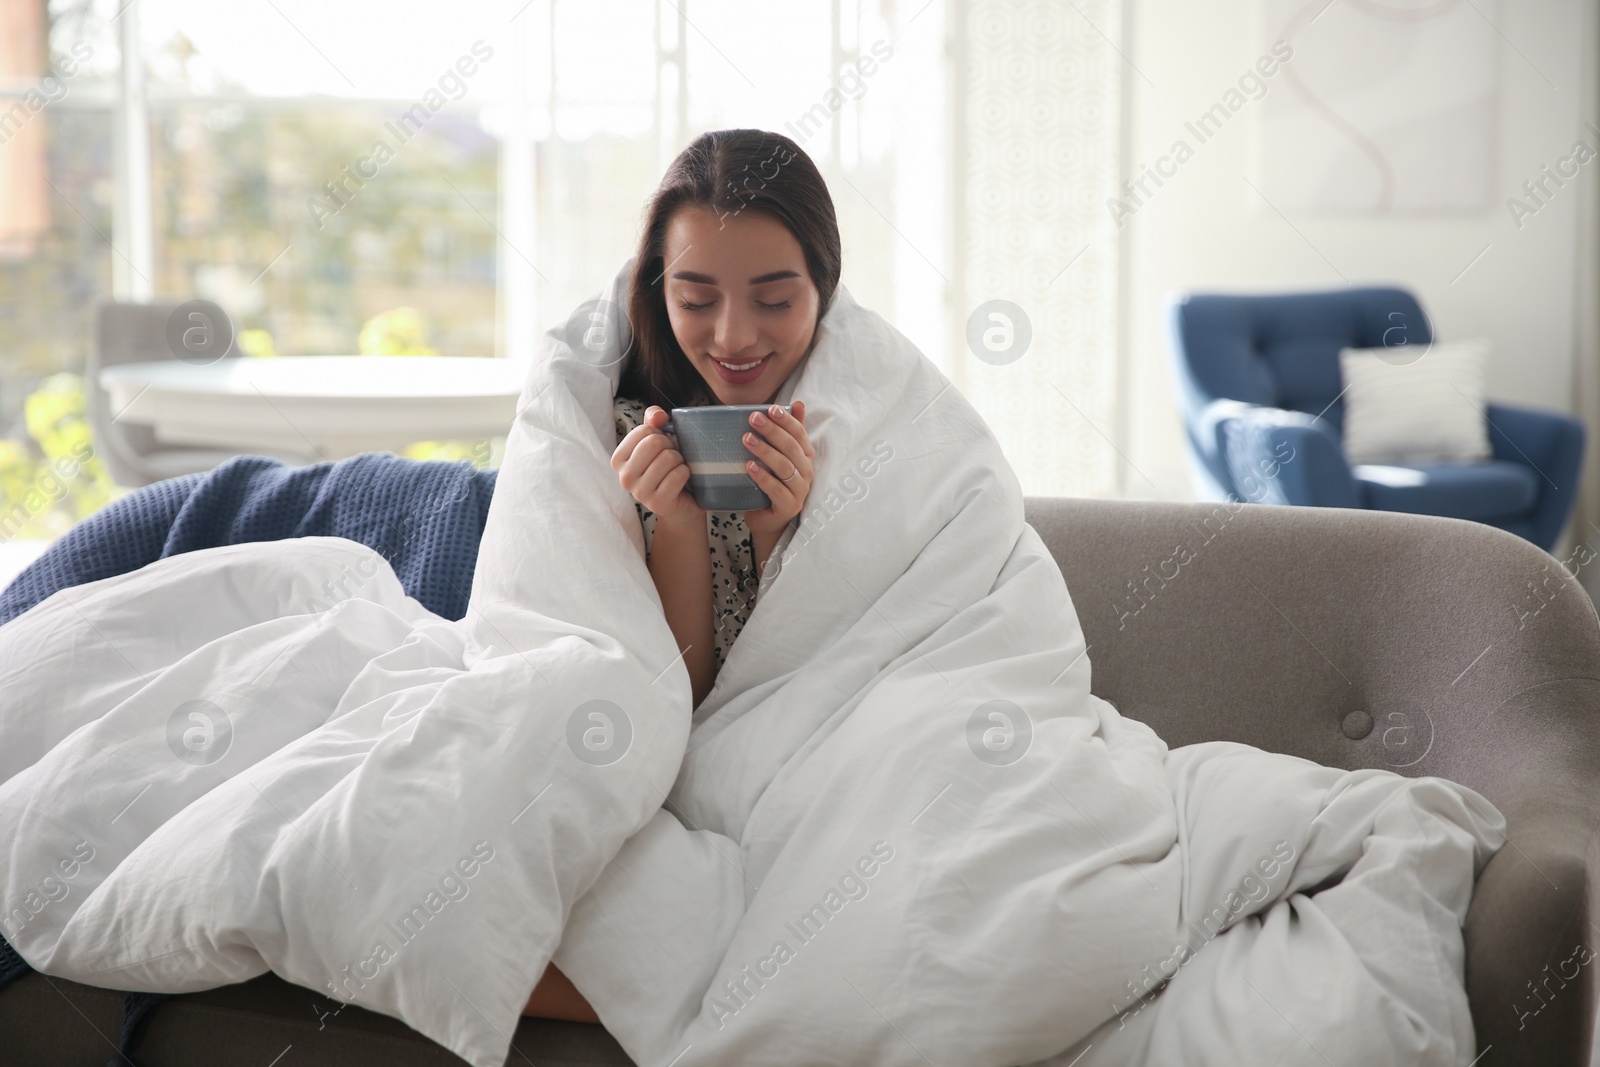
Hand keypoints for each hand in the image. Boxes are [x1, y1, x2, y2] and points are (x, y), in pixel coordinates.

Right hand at [611, 405, 705, 526]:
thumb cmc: (667, 468)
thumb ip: (653, 420)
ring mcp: (639, 493)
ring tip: (676, 468)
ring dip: (680, 460)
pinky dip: (685, 473)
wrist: (681, 503)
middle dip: (671, 446)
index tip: (662, 447)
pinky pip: (677, 475)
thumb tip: (658, 415)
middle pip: (655, 442)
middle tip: (673, 458)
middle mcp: (624, 477)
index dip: (660, 434)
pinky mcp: (657, 503)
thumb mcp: (657, 440)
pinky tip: (682, 480)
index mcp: (618, 459)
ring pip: (668, 458)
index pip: (644, 430)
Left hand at [741, 400, 812, 536]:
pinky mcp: (788, 506)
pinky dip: (763, 477)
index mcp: (805, 457)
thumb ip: (787, 432)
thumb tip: (799, 403)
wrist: (768, 518)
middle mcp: (806, 472)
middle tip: (753, 419)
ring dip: (765, 451)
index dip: (786, 421)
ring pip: (784, 467)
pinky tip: (749, 467)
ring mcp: (799, 490)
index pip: (799, 434)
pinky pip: (776, 489)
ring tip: (747, 439)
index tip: (770, 409)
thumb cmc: (773, 483)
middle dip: (772, 431)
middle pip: (791, 448)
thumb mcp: (779, 456)